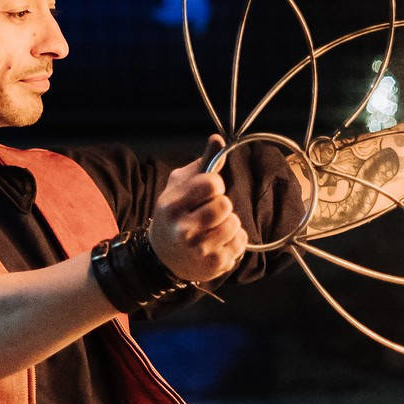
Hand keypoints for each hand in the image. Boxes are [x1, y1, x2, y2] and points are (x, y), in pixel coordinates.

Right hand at [148, 137, 248, 284]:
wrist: (163, 258)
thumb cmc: (175, 215)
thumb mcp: (179, 186)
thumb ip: (203, 163)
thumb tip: (218, 139)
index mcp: (172, 205)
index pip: (211, 184)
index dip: (215, 185)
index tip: (209, 191)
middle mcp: (184, 229)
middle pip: (225, 205)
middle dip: (223, 205)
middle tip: (212, 212)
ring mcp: (199, 249)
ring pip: (234, 224)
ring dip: (229, 223)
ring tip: (215, 227)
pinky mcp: (215, 264)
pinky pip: (240, 242)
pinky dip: (235, 240)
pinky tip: (219, 242)